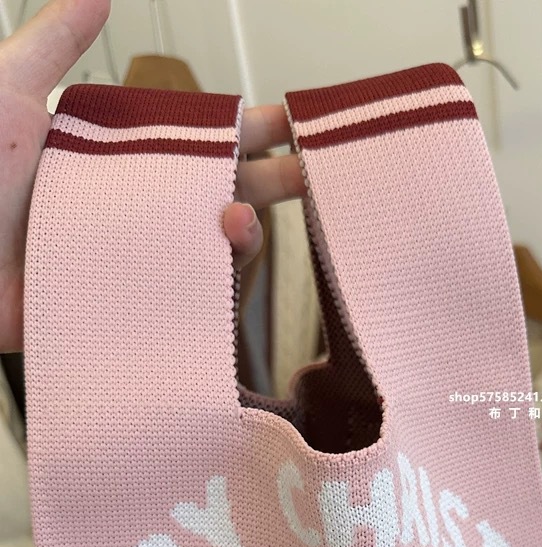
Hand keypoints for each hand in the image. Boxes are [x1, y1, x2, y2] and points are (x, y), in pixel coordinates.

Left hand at [0, 0, 304, 352]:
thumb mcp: (6, 93)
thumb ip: (53, 46)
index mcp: (111, 160)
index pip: (194, 142)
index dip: (242, 131)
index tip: (286, 122)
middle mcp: (127, 211)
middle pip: (216, 197)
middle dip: (270, 184)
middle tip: (314, 175)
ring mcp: (127, 263)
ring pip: (207, 253)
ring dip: (239, 235)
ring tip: (238, 221)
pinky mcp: (119, 309)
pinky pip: (179, 303)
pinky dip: (208, 291)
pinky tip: (217, 271)